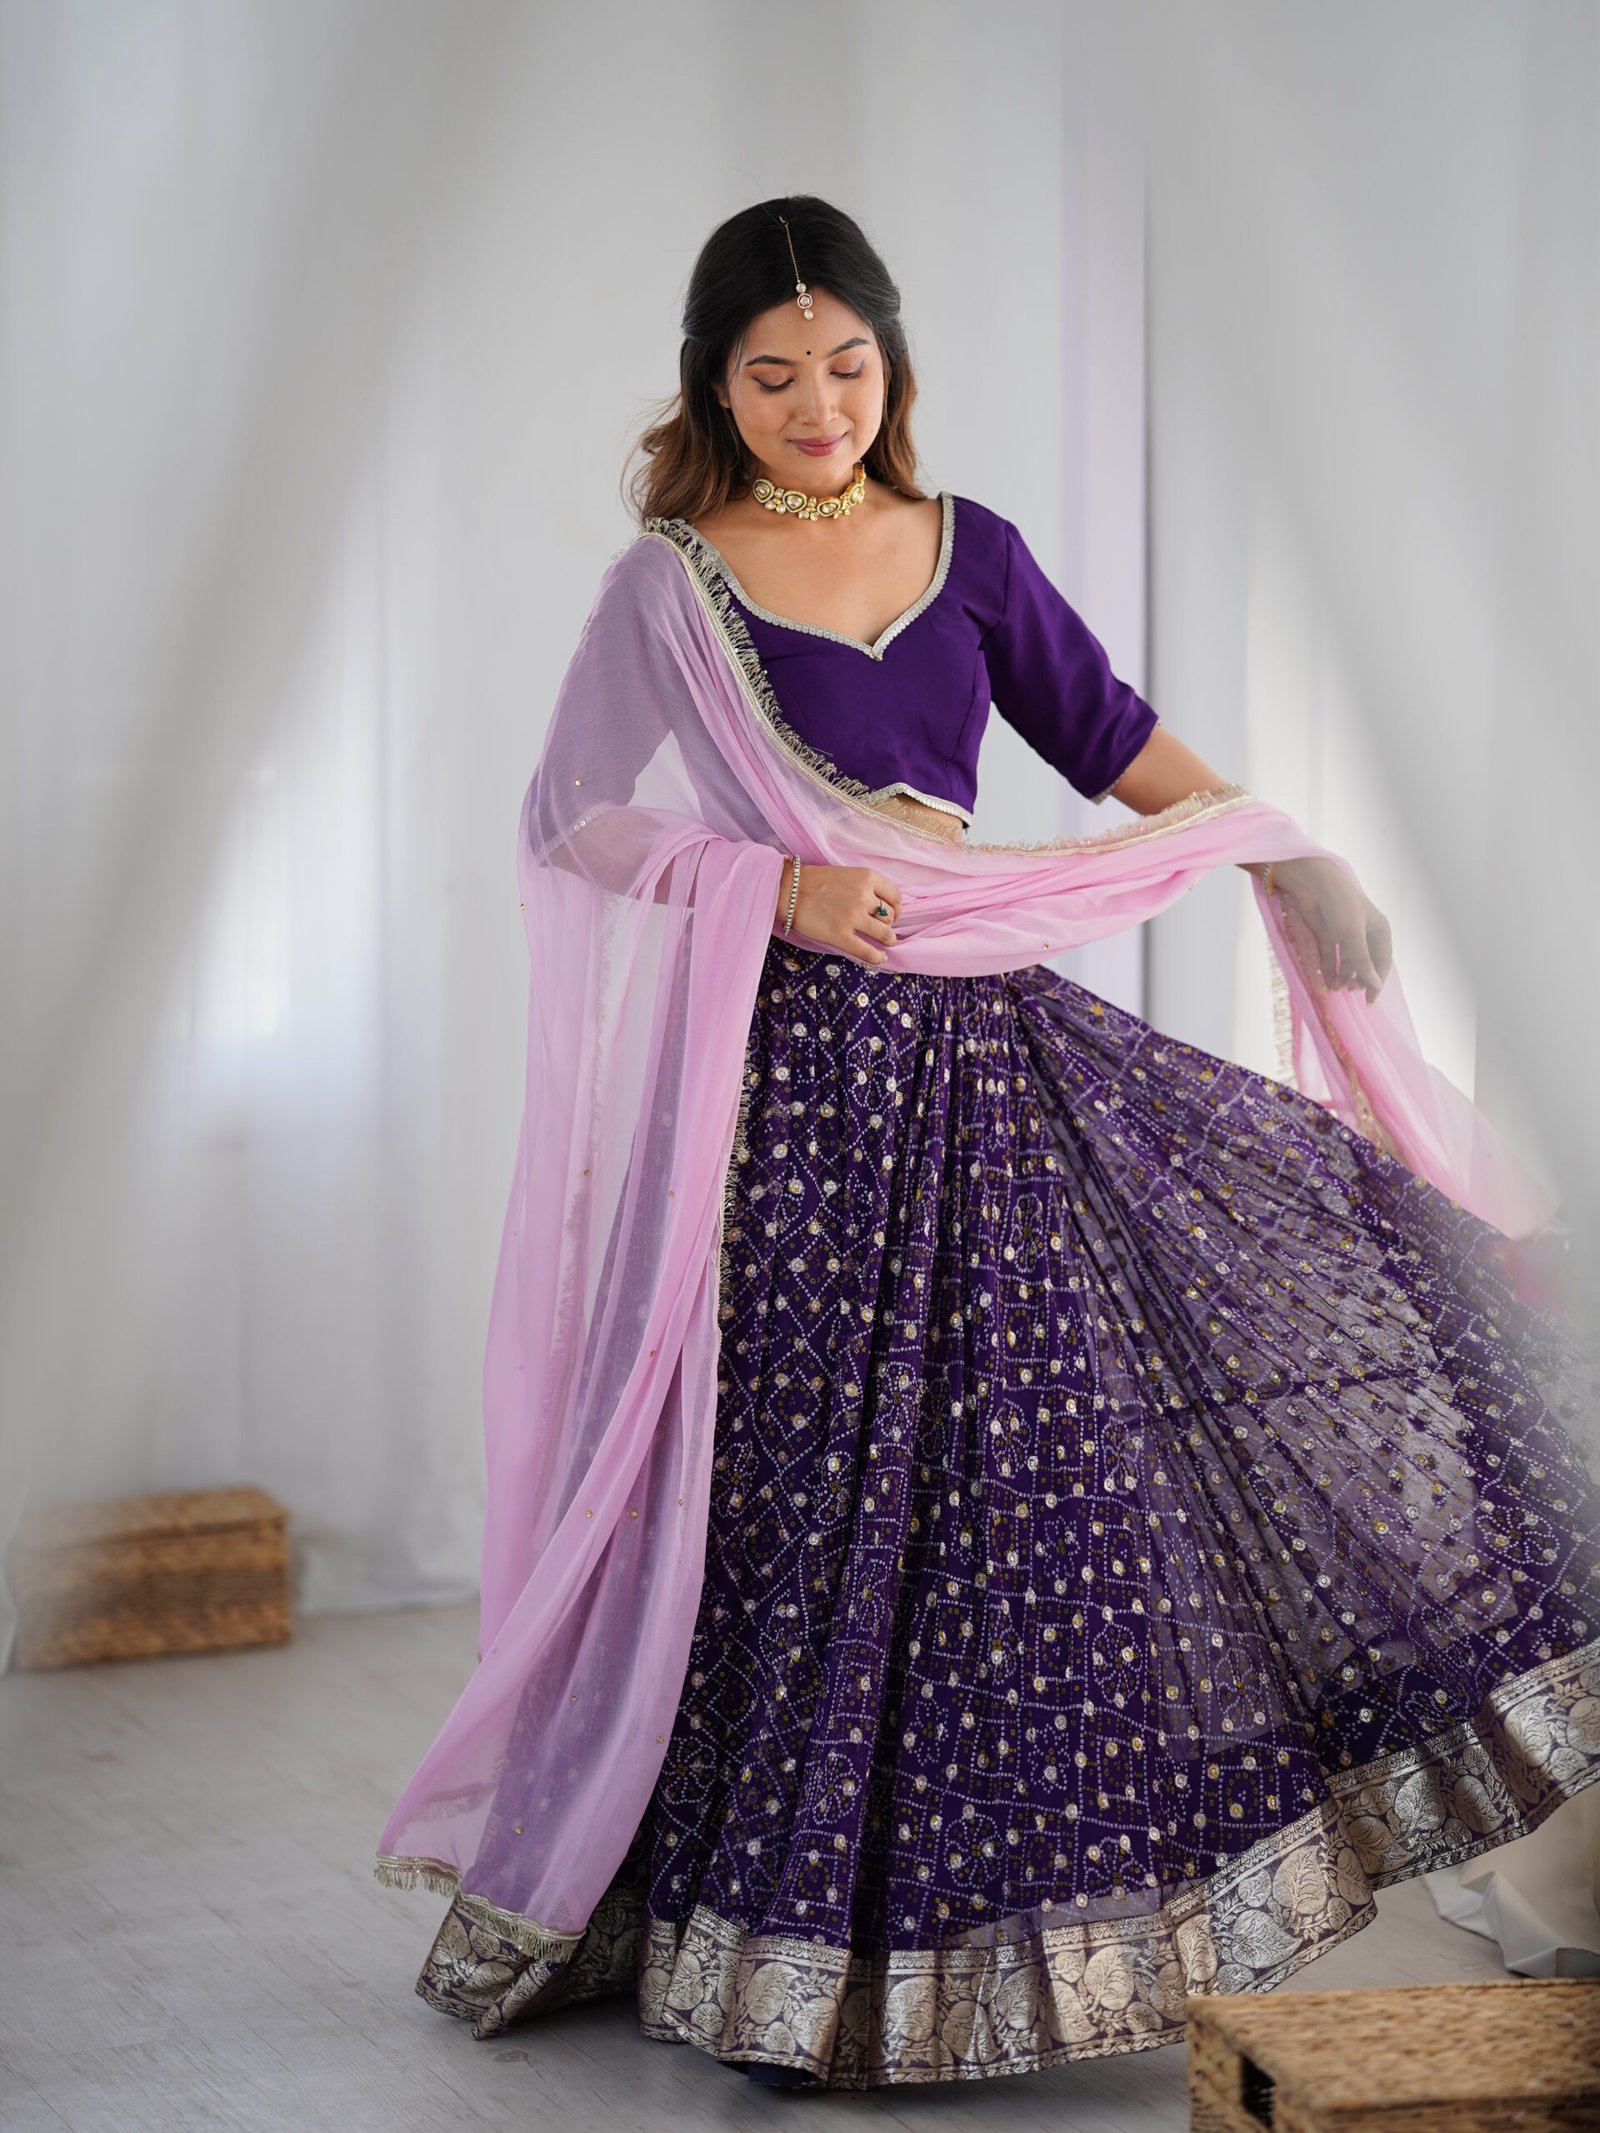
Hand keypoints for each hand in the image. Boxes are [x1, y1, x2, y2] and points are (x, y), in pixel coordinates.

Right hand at [773, 861, 901, 966]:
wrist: (788, 891)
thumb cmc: (814, 882)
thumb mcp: (846, 874)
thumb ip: (865, 887)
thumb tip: (882, 906)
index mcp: (867, 878)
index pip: (895, 897)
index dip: (896, 909)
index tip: (892, 915)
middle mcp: (864, 897)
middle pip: (890, 917)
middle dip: (888, 924)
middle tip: (880, 928)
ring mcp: (853, 917)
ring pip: (886, 934)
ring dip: (888, 940)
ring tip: (885, 943)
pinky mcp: (841, 936)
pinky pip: (868, 951)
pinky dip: (878, 957)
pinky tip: (880, 957)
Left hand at [1266, 856, 1391, 1002]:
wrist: (1314, 884)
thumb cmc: (1340, 905)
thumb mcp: (1353, 935)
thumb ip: (1362, 960)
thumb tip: (1375, 984)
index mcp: (1379, 930)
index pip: (1382, 962)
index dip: (1376, 981)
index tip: (1369, 1000)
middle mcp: (1364, 933)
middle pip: (1365, 963)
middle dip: (1358, 978)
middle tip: (1350, 991)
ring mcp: (1345, 934)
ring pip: (1347, 962)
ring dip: (1343, 976)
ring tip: (1335, 988)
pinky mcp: (1327, 934)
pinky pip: (1330, 956)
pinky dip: (1328, 969)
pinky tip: (1326, 982)